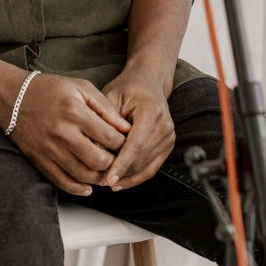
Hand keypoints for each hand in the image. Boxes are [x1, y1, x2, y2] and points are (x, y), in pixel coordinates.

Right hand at [8, 73, 131, 195]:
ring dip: (100, 178)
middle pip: (99, 160)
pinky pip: (63, 182)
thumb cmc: (50, 89)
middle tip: (117, 159)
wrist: (13, 98)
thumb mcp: (81, 87)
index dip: (123, 143)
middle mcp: (63, 133)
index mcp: (75, 112)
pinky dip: (79, 189)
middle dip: (113, 163)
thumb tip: (126, 129)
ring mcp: (50, 150)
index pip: (109, 137)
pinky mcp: (40, 161)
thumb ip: (106, 107)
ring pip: (84, 175)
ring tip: (106, 171)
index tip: (125, 143)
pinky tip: (88, 186)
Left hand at [98, 72, 174, 190]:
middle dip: (121, 173)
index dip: (121, 164)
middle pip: (141, 159)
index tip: (108, 179)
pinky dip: (136, 177)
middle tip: (100, 182)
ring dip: (127, 178)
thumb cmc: (127, 87)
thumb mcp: (111, 98)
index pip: (136, 145)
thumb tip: (96, 151)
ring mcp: (169, 137)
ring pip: (146, 167)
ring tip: (107, 184)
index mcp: (152, 112)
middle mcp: (165, 126)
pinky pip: (151, 167)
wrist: (148, 81)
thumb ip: (105, 123)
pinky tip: (120, 182)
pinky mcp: (168, 145)